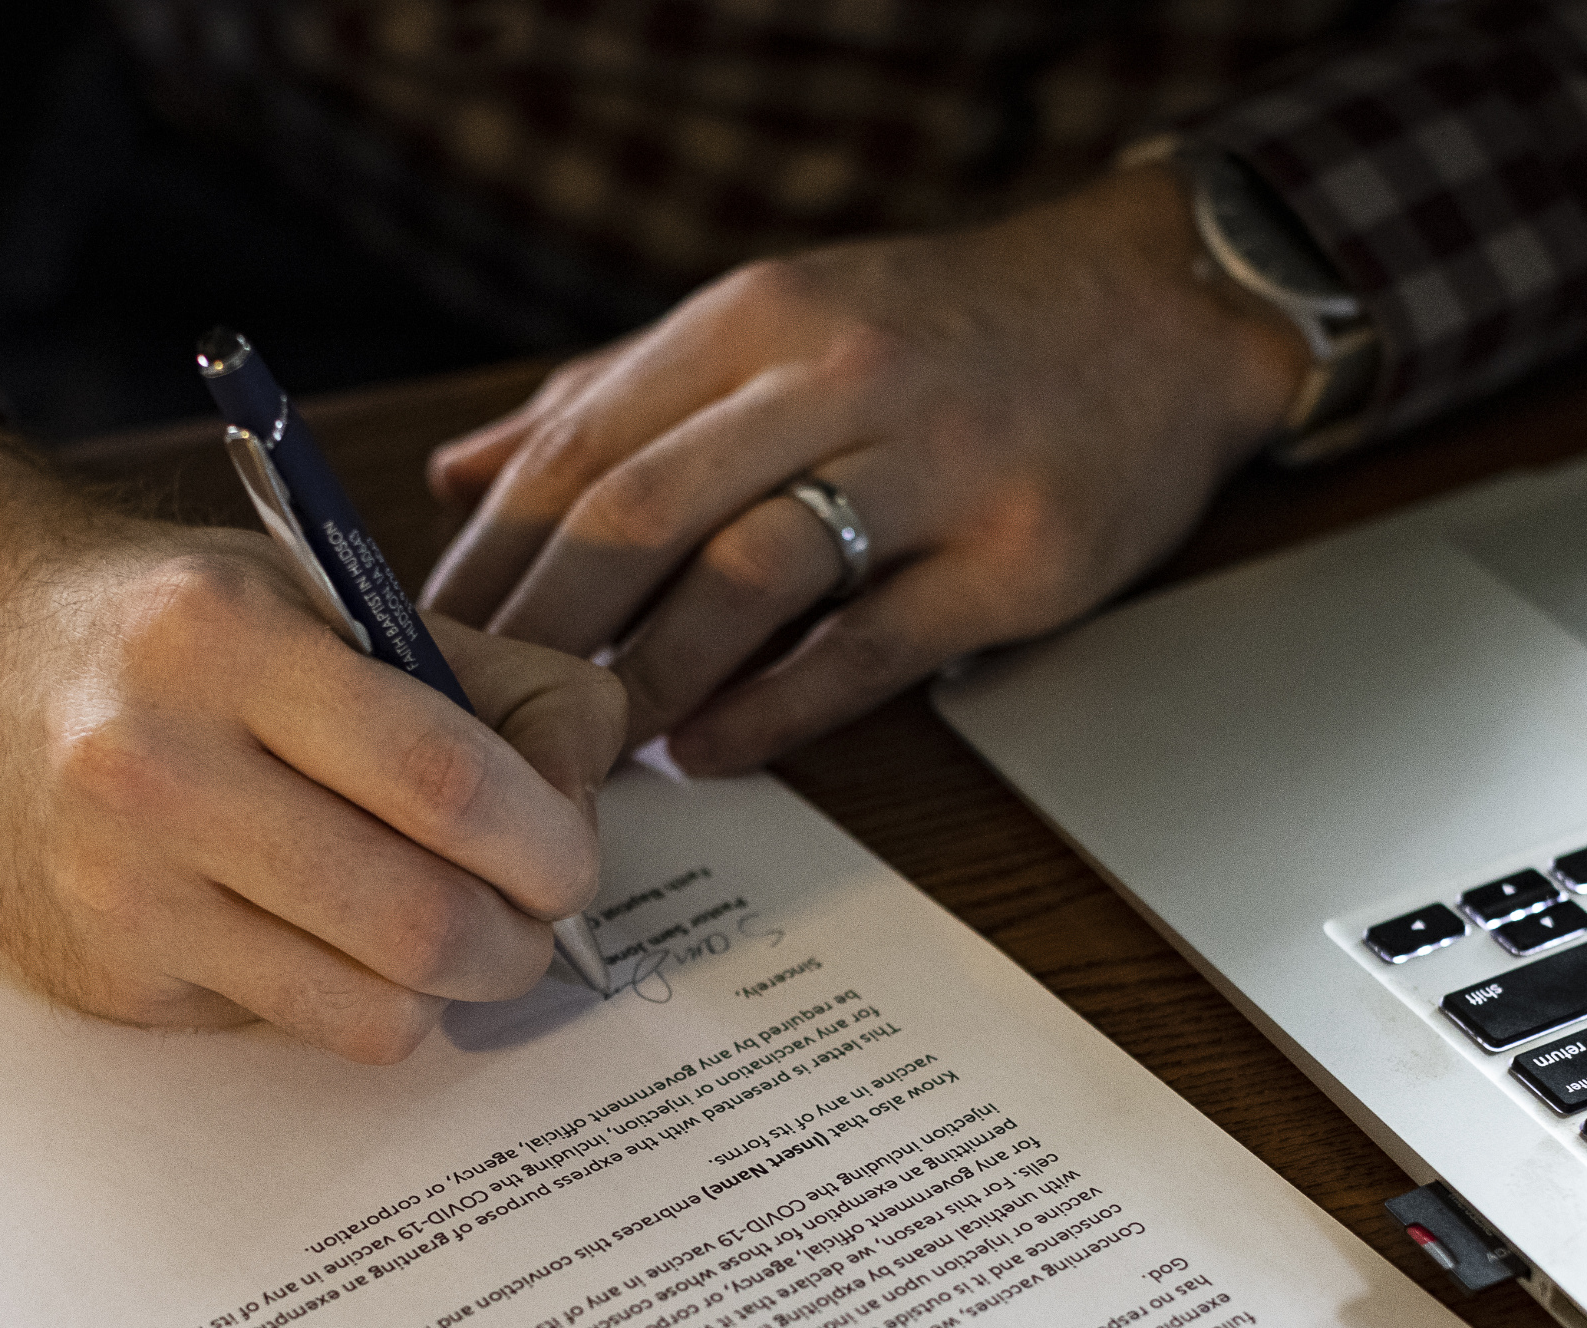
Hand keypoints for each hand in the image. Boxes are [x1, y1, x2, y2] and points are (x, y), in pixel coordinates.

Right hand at [0, 388, 627, 1062]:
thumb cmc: (176, 634)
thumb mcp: (327, 599)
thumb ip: (489, 681)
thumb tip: (589, 787)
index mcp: (230, 642)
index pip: (444, 779)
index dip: (546, 840)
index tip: (571, 858)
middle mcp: (155, 766)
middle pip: (417, 917)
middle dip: (517, 941)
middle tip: (531, 925)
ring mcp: (119, 886)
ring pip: (368, 1004)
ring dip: (448, 991)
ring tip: (451, 942)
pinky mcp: (106, 976)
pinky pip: (291, 1026)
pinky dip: (348, 1000)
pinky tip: (326, 938)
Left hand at [421, 164, 1308, 773]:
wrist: (1163, 314)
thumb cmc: (945, 334)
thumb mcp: (775, 324)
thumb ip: (617, 398)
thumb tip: (461, 476)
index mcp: (756, 320)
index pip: (581, 443)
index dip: (490, 560)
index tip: (422, 649)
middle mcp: (836, 375)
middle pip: (641, 511)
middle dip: (543, 634)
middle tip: (483, 728)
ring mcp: (934, 464)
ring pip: (746, 575)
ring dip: (648, 677)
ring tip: (587, 754)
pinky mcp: (1011, 556)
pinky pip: (865, 647)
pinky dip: (772, 709)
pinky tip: (710, 754)